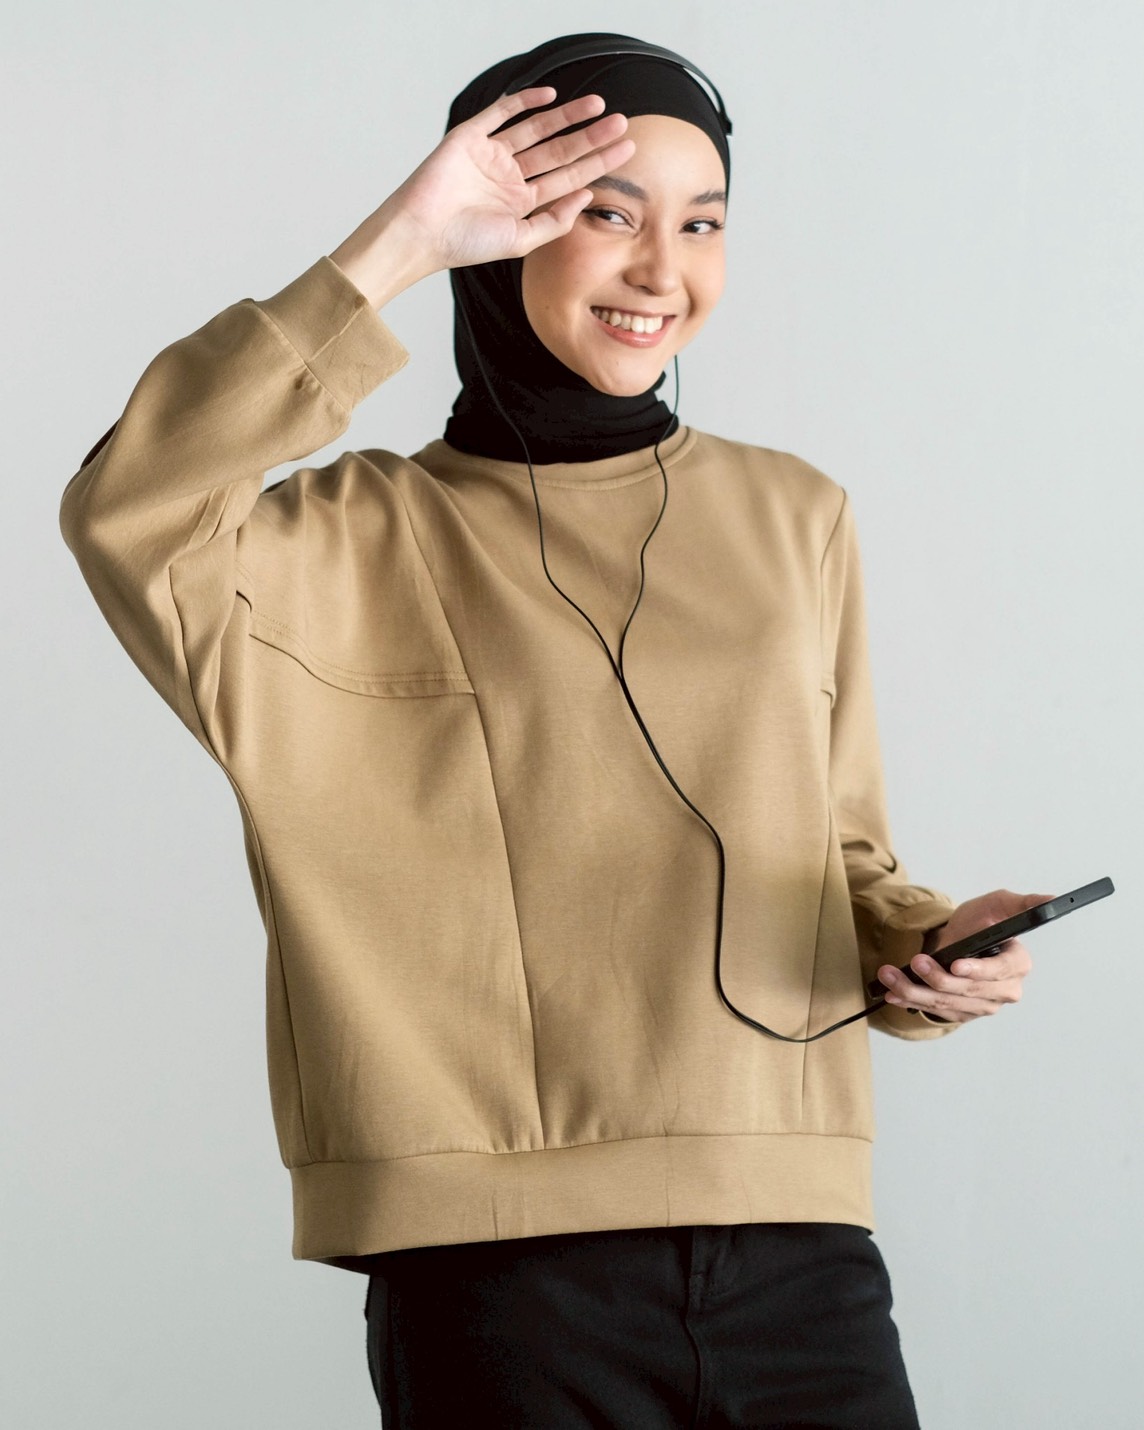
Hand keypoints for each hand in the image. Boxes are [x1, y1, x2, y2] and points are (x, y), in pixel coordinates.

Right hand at [330, 87, 634, 306]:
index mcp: (522, 202)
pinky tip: (551, 97)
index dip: (598, 163)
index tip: (627, 150)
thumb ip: (554, 221)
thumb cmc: (466, 245)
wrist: (422, 232)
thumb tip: (587, 195)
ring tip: (598, 105)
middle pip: (559, 150)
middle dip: (590, 137)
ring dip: (567, 116)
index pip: (568, 177)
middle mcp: (510, 177)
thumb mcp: (521, 240)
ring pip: (537, 129)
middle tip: (621, 123)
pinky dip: (524, 102)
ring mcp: (491, 155)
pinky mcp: (470, 137)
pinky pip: (500, 113)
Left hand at [875, 889, 1048, 1023]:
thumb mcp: (998, 904)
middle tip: (914, 960)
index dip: (979, 970)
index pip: (1001, 971)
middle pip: (969, 990)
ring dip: (915, 990)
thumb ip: (1022, 903)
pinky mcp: (963, 1013)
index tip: (956, 964)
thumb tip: (1052, 899)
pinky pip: (936, 1010)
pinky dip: (912, 1001)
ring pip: (948, 1002)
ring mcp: (984, 1005)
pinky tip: (893, 993)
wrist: (956, 938)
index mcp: (1018, 964)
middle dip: (937, 977)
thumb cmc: (979, 921)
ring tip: (889, 976)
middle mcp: (1005, 990)